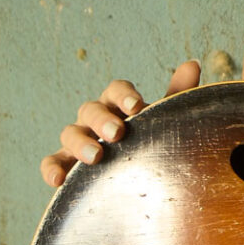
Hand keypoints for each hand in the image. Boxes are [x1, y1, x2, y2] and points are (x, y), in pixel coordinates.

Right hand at [38, 61, 200, 187]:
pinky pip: (52, 162)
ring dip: (80, 142)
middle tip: (117, 134)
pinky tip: (57, 180)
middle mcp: (94, 118)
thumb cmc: (149, 141)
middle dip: (102, 120)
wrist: (139, 178)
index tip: (137, 106)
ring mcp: (78, 140)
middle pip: (91, 109)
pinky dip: (51, 168)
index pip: (116, 90)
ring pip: (69, 133)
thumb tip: (192, 64)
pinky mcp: (66, 164)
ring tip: (96, 156)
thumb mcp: (163, 120)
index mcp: (117, 105)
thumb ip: (175, 95)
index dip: (123, 95)